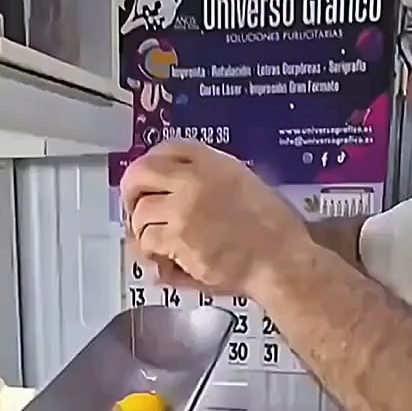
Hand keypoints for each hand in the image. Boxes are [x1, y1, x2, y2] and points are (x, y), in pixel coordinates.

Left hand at [120, 140, 310, 298]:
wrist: (280, 261)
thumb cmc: (274, 231)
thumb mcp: (247, 185)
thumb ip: (213, 181)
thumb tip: (180, 192)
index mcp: (214, 162)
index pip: (166, 148)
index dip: (150, 165)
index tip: (147, 182)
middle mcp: (194, 179)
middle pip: (141, 172)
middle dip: (131, 193)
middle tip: (135, 212)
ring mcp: (184, 208)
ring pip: (140, 212)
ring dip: (143, 231)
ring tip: (157, 245)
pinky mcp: (179, 238)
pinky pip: (148, 241)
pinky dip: (152, 254)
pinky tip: (166, 262)